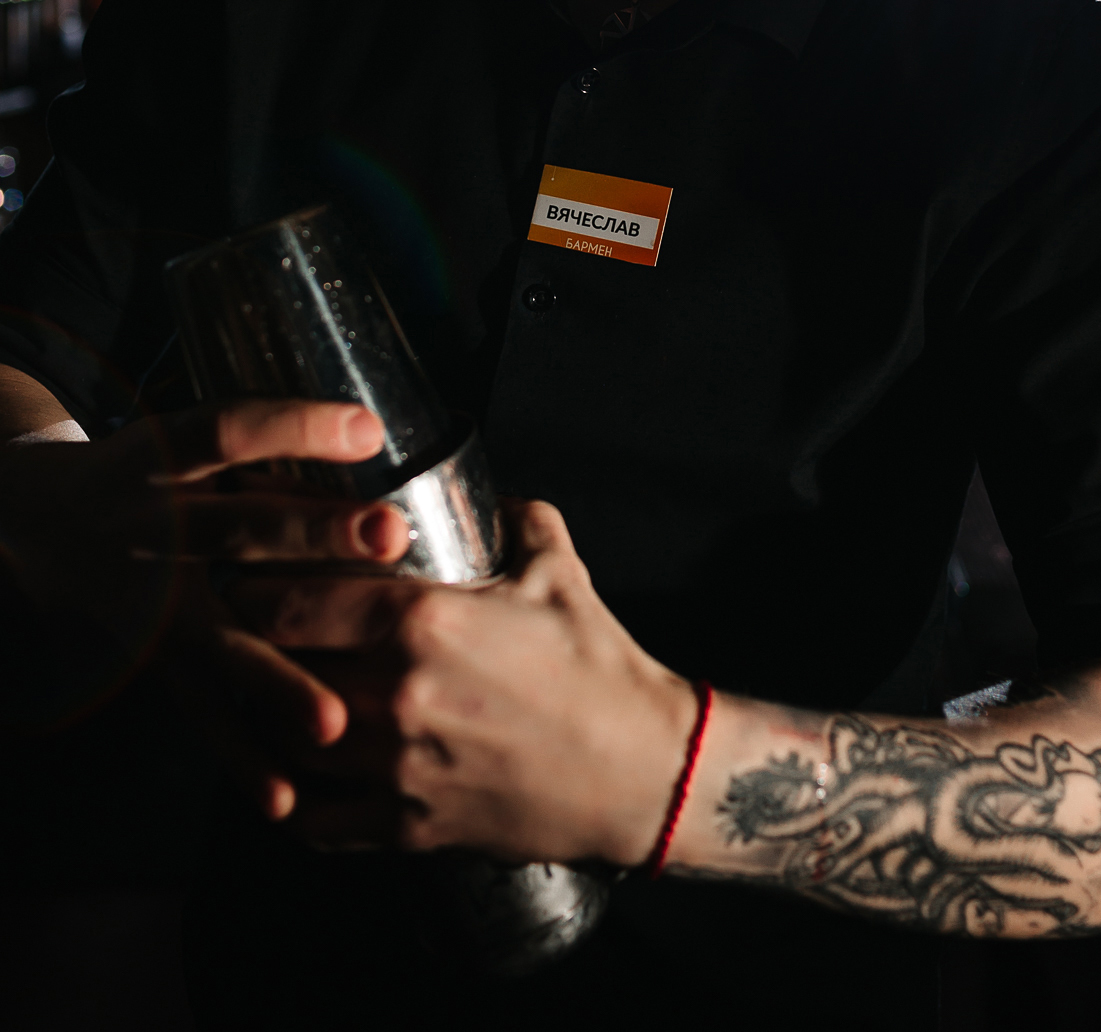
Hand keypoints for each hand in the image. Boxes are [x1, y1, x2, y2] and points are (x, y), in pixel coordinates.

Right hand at [0, 399, 411, 814]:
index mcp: (166, 459)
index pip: (228, 430)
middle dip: (315, 533)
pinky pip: (201, 715)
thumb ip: (269, 442)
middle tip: (390, 534)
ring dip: (278, 680)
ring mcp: (148, 605)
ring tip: (334, 721)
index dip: (294, 427)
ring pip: (219, 641)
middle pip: (236, 528)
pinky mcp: (154, 664)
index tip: (369, 429)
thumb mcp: (189, 443)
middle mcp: (152, 530)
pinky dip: (242, 759)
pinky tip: (286, 796)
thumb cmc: (155, 478)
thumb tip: (374, 433)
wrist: (38, 527)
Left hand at [234, 499, 697, 863]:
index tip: (244, 574)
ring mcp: (396, 768)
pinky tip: (289, 773)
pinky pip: (312, 822)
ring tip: (255, 695)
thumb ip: (512, 516)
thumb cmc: (598, 667)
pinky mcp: (406, 828)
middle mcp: (396, 694)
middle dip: (249, 648)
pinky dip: (289, 799)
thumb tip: (487, 493)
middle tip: (239, 631)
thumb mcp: (557, 567)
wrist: (640, 771)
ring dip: (264, 719)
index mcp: (424, 619)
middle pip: (272, 669)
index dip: (255, 584)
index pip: (292, 597)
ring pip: (282, 743)